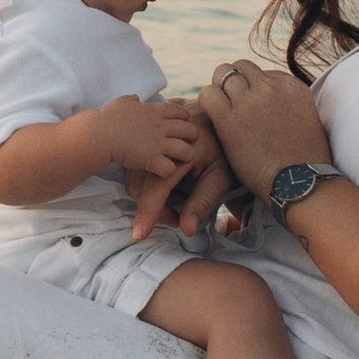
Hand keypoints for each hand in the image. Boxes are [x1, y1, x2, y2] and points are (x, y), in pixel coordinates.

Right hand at [98, 96, 214, 189]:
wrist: (97, 134)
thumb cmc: (106, 118)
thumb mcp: (121, 103)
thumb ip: (131, 100)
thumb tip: (136, 98)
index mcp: (155, 112)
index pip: (182, 113)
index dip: (184, 121)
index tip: (178, 128)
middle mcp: (160, 126)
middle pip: (191, 131)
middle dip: (190, 139)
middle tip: (181, 146)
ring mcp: (157, 144)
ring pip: (187, 152)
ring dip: (183, 158)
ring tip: (176, 161)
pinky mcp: (151, 160)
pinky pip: (170, 169)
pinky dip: (167, 172)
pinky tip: (160, 171)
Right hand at [114, 99, 217, 238]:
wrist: (219, 123)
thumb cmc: (224, 152)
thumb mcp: (220, 178)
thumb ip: (203, 202)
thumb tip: (186, 230)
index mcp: (182, 150)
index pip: (157, 187)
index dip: (149, 211)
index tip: (139, 234)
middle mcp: (161, 142)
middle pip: (141, 186)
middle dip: (156, 209)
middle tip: (178, 218)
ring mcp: (150, 141)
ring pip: (135, 179)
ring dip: (151, 197)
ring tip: (179, 199)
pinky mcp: (145, 143)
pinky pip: (136, 170)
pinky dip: (148, 184)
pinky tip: (170, 186)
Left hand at [195, 61, 332, 202]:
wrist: (299, 183)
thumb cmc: (303, 161)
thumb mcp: (305, 120)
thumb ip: (288, 104)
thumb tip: (272, 104)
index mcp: (292, 85)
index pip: (262, 72)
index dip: (252, 88)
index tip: (251, 106)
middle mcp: (271, 86)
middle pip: (240, 67)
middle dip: (233, 82)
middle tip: (231, 105)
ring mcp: (250, 100)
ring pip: (222, 74)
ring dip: (219, 91)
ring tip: (221, 113)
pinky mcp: (230, 117)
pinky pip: (208, 95)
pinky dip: (208, 103)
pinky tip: (213, 120)